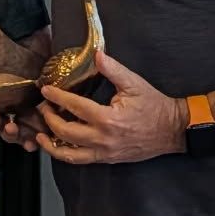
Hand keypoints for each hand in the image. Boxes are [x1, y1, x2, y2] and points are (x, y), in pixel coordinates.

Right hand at [0, 77, 50, 148]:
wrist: (40, 90)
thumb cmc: (14, 87)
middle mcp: (1, 124)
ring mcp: (17, 131)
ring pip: (9, 136)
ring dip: (8, 133)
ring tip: (11, 127)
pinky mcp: (33, 135)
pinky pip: (30, 143)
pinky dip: (29, 144)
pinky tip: (30, 144)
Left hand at [36, 50, 187, 164]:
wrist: (174, 130)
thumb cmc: (155, 106)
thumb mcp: (134, 84)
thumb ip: (113, 70)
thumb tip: (97, 55)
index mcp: (109, 119)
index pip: (75, 107)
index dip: (57, 98)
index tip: (46, 91)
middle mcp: (103, 139)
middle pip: (65, 132)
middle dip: (49, 119)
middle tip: (42, 108)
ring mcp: (105, 152)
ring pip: (69, 154)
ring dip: (51, 144)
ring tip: (41, 134)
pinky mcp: (107, 159)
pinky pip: (81, 160)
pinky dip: (65, 153)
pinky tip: (58, 144)